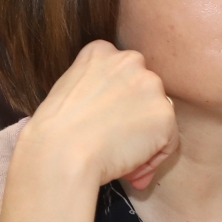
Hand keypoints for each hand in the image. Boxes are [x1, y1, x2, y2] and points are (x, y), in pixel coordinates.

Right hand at [18, 41, 178, 191]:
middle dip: (133, 121)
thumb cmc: (54, 132)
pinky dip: (152, 159)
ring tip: (121, 161)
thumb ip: (96, 90)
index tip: (103, 126)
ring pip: (157, 117)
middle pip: (143, 94)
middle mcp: (130, 60)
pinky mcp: (163, 114)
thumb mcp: (68, 91)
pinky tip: (130, 170)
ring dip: (144, 140)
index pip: (121, 77)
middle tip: (114, 147)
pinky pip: (167, 141)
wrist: (62, 152)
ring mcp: (150, 85)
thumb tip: (115, 114)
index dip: (116, 106)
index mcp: (101, 51)